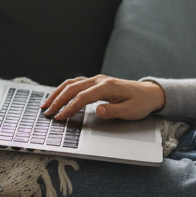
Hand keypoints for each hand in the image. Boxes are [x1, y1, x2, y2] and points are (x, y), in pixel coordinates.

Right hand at [41, 75, 165, 121]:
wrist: (149, 93)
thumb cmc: (140, 103)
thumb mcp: (130, 111)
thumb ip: (113, 111)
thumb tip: (97, 111)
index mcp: (107, 86)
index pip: (82, 97)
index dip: (69, 107)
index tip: (60, 117)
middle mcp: (100, 80)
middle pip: (73, 88)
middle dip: (58, 100)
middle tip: (47, 112)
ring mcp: (97, 80)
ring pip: (72, 83)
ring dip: (57, 93)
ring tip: (46, 104)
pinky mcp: (96, 82)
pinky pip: (76, 84)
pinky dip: (64, 90)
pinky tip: (57, 96)